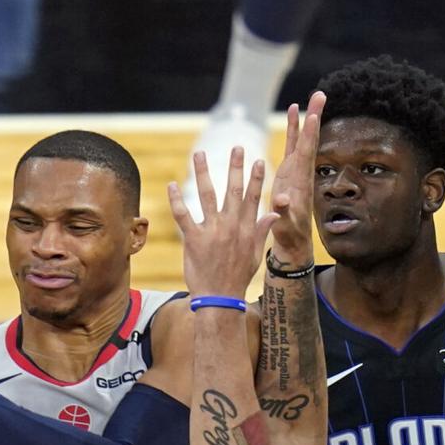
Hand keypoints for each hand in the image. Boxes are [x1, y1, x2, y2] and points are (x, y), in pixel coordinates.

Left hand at [167, 147, 276, 298]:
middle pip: (233, 190)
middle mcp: (230, 225)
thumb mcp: (255, 255)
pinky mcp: (194, 239)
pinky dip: (176, 200)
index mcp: (246, 228)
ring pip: (207, 195)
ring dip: (203, 173)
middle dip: (235, 167)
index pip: (253, 197)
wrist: (220, 298)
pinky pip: (183, 215)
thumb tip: (273, 214)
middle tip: (237, 147)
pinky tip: (172, 185)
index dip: (255, 178)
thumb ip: (262, 231)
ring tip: (200, 154)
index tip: (257, 160)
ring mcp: (211, 231)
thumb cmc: (238, 277)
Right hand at [269, 90, 325, 262]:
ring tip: (309, 97)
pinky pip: (292, 144)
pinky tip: (294, 112)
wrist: (293, 240)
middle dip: (314, 117)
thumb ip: (282, 213)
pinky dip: (294, 128)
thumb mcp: (284, 225)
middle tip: (321, 94)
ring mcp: (296, 169)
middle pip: (309, 139)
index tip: (313, 116)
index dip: (309, 136)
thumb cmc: (288, 234)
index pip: (306, 154)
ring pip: (302, 138)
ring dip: (305, 118)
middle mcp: (301, 171)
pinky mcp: (288, 170)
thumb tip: (281, 200)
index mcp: (300, 182)